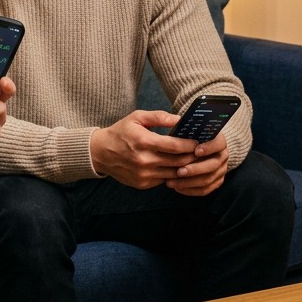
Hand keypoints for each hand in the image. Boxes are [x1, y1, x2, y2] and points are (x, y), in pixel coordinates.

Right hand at [90, 109, 227, 192]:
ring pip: (174, 174)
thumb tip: (180, 119)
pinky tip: (176, 167)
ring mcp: (144, 174)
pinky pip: (164, 180)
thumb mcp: (137, 118)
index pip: (175, 146)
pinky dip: (172, 174)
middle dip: (192, 157)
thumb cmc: (120, 132)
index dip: (191, 144)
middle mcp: (144, 160)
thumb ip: (159, 117)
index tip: (199, 141)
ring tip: (193, 160)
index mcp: (144, 141)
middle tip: (201, 152)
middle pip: (178, 162)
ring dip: (185, 168)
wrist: (100, 152)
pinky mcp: (143, 184)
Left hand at [167, 130, 228, 195]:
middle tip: (179, 172)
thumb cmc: (187, 136)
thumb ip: (183, 126)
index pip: (218, 143)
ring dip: (189, 182)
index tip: (196, 151)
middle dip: (195, 169)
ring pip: (208, 179)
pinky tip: (178, 188)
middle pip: (213, 164)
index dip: (208, 147)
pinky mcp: (216, 181)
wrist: (196, 147)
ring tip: (172, 182)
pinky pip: (206, 190)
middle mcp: (223, 155)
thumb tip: (175, 122)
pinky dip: (191, 190)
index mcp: (218, 140)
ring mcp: (221, 169)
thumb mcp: (186, 129)